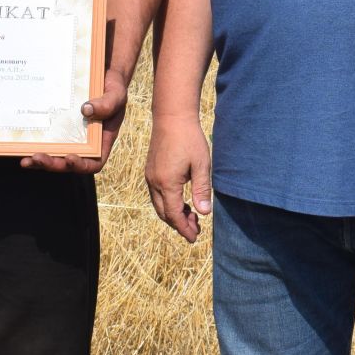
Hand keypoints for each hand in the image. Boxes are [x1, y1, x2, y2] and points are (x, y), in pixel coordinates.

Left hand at [22, 70, 129, 174]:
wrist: (102, 75)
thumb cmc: (113, 88)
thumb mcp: (116, 94)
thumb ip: (107, 104)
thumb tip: (86, 110)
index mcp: (101, 141)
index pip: (94, 162)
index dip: (81, 165)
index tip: (69, 158)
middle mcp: (85, 143)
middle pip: (68, 163)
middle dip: (53, 164)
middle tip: (37, 158)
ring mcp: (70, 136)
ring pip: (55, 155)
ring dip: (40, 161)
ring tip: (26, 160)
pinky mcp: (58, 127)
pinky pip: (47, 139)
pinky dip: (35, 144)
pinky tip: (22, 144)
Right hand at [145, 115, 213, 242]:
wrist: (172, 117)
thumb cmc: (190, 139)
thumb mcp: (201, 165)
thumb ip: (202, 190)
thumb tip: (204, 213)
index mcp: (167, 183)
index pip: (174, 215)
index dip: (184, 229)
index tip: (194, 238)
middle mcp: (154, 182)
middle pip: (164, 213)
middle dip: (179, 224)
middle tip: (195, 230)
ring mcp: (150, 176)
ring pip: (159, 205)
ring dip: (173, 214)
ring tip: (191, 217)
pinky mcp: (150, 170)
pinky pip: (157, 195)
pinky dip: (168, 203)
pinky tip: (181, 201)